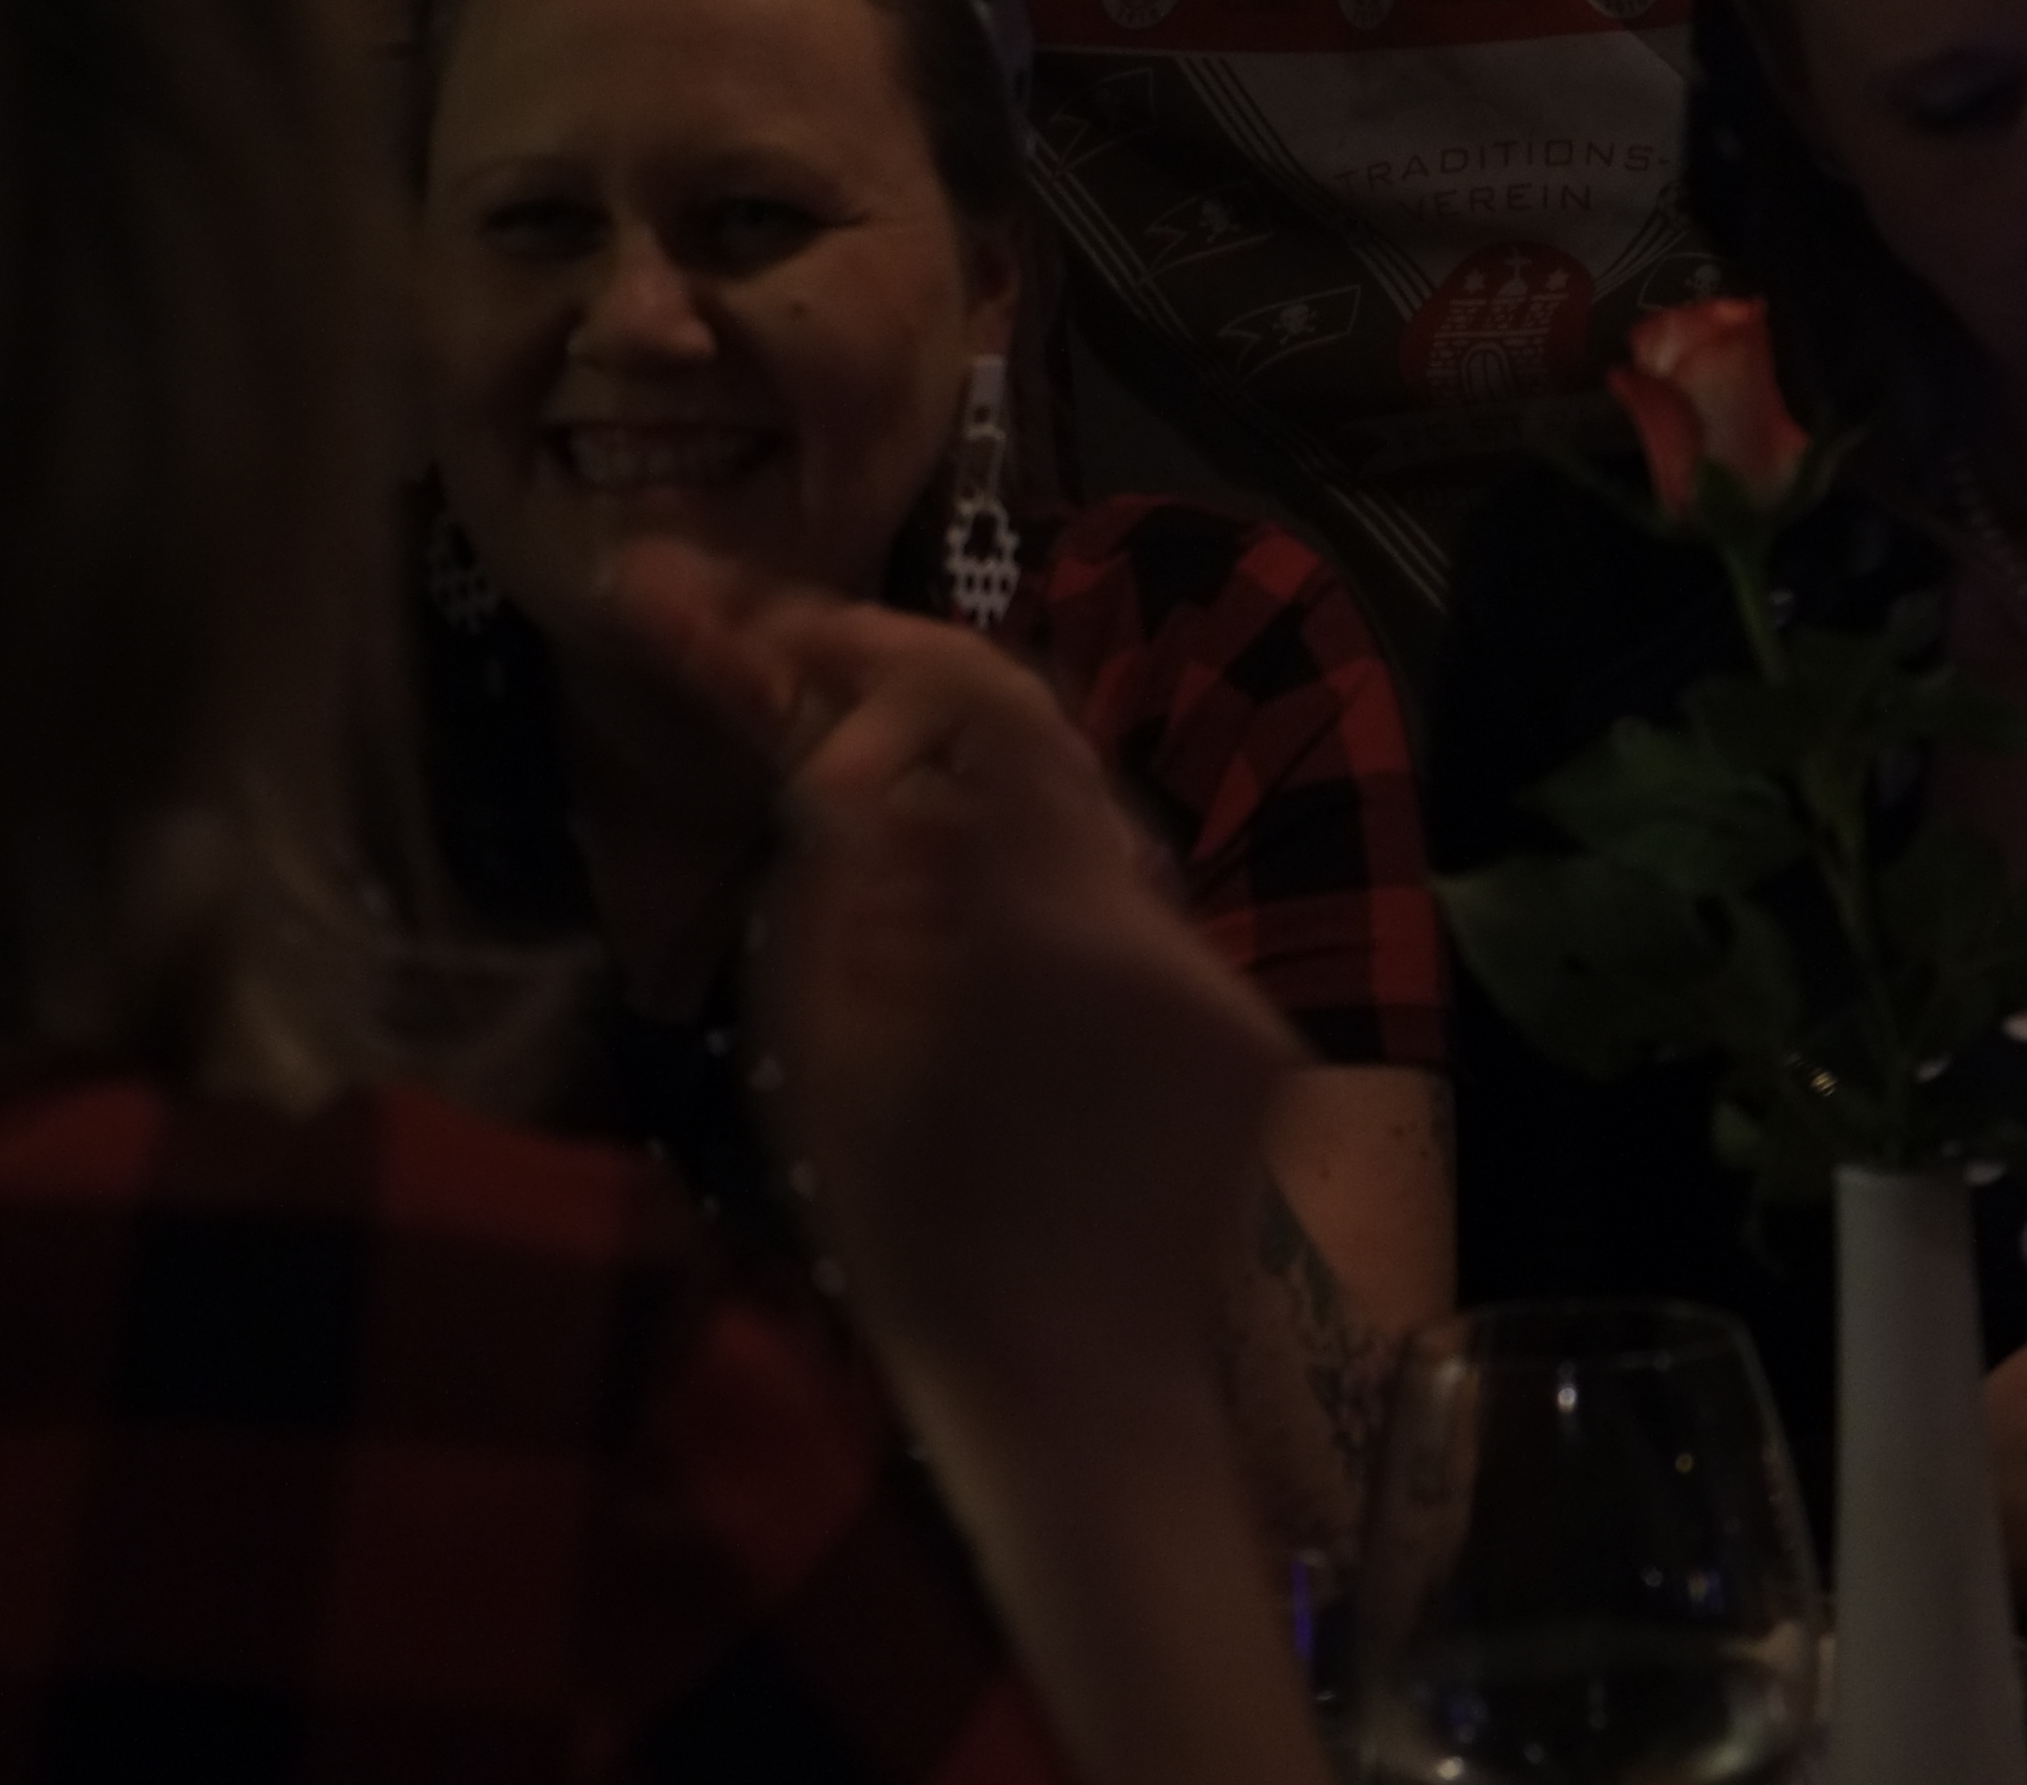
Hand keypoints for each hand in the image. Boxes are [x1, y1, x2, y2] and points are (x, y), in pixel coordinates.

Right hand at [602, 543, 1289, 1405]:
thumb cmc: (917, 1229)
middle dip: (915, 709)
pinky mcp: (1246, 1026)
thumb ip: (848, 859)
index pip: (983, 696)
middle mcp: (1155, 916)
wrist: (1076, 1391)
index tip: (780, 634)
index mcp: (1045, 914)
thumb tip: (833, 733)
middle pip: (1038, 751)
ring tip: (866, 808)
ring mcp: (1216, 972)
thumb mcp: (831, 1034)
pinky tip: (969, 947)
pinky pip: (1128, 919)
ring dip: (978, 807)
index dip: (878, 645)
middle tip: (796, 677)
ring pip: (1084, 834)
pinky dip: (1041, 902)